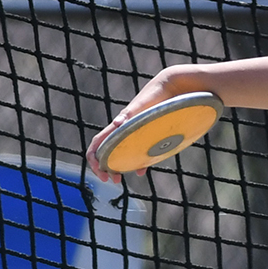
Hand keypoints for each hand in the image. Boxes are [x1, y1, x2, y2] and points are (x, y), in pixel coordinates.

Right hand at [86, 66, 204, 181]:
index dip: (94, 159)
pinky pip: (136, 151)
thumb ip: (130, 114)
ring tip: (119, 179)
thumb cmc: (157, 96)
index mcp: (118, 125)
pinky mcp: (146, 134)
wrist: (172, 88)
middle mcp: (123, 130)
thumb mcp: (143, 106)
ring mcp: (134, 132)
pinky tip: (141, 172)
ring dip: (116, 167)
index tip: (101, 172)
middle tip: (112, 181)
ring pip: (119, 152)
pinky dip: (136, 163)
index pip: (97, 143)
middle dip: (104, 167)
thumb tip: (116, 123)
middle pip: (105, 151)